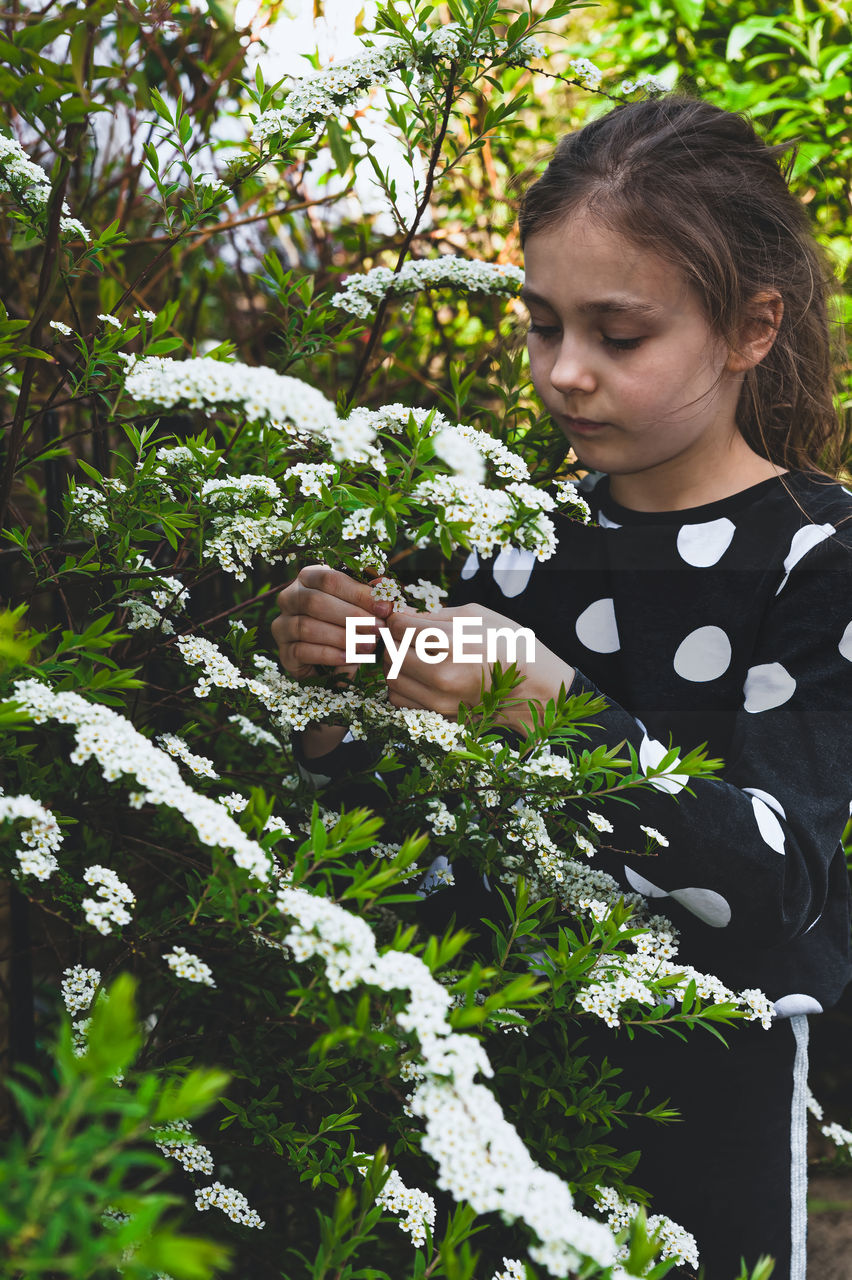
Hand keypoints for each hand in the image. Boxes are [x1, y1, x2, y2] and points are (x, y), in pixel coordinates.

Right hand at [272, 563, 388, 680]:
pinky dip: (328, 655)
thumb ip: (371, 595)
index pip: (329, 579)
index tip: (384, 608)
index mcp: (307, 578)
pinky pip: (302, 651)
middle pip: (315, 602)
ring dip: (342, 637)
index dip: (358, 593)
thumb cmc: (349, 624)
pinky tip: (349, 658)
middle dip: (352, 616)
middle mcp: (289, 598)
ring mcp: (282, 625)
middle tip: (379, 628)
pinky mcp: (283, 652)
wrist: (331, 660)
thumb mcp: (361, 607)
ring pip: (307, 627)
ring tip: (368, 646)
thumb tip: (384, 585)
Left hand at [379, 602, 575, 734]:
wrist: (534, 688)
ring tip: (410, 655)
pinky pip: (400, 701)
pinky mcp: (440, 716)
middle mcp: (444, 674)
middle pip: (391, 652)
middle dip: (393, 640)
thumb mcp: (478, 615)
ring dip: (394, 663)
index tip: (404, 619)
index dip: (397, 619)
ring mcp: (441, 699)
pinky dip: (402, 686)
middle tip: (403, 636)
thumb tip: (403, 615)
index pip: (400, 627)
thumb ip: (436, 614)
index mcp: (455, 642)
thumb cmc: (509, 644)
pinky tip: (416, 677)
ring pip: (391, 678)